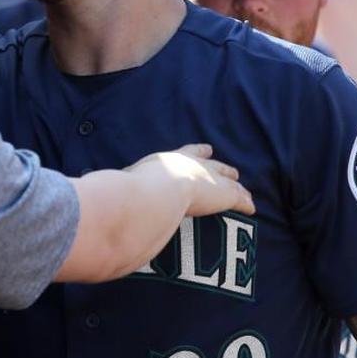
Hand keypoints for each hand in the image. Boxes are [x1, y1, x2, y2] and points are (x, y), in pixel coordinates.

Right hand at [130, 144, 255, 216]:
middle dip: (222, 167)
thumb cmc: (137, 187)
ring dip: (236, 186)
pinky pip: (239, 199)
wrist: (157, 192)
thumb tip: (104, 194)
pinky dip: (245, 203)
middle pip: (213, 164)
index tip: (206, 149)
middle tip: (231, 169)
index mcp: (172, 159)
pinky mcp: (223, 195)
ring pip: (229, 181)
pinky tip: (252, 208)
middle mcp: (194, 165)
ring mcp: (210, 179)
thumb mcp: (127, 182)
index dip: (198, 152)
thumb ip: (123, 187)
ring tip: (244, 189)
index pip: (189, 153)